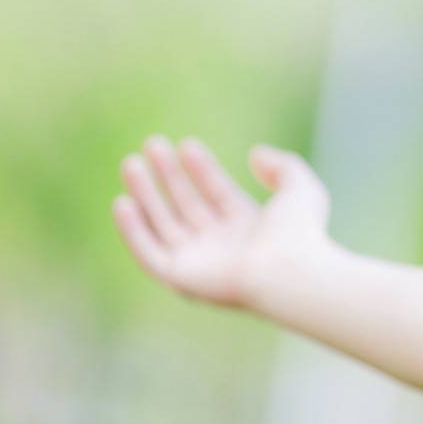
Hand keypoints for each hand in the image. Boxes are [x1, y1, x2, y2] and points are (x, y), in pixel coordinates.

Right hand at [112, 134, 331, 309]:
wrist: (289, 271)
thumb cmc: (299, 231)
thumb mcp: (299, 187)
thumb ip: (282, 165)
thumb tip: (255, 153)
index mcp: (249, 226)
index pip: (216, 192)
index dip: (201, 168)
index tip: (186, 144)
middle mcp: (222, 245)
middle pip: (186, 205)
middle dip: (168, 176)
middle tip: (152, 144)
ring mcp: (201, 262)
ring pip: (164, 224)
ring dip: (145, 195)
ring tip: (131, 163)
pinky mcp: (182, 279)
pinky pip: (149, 254)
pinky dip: (134, 231)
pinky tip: (122, 202)